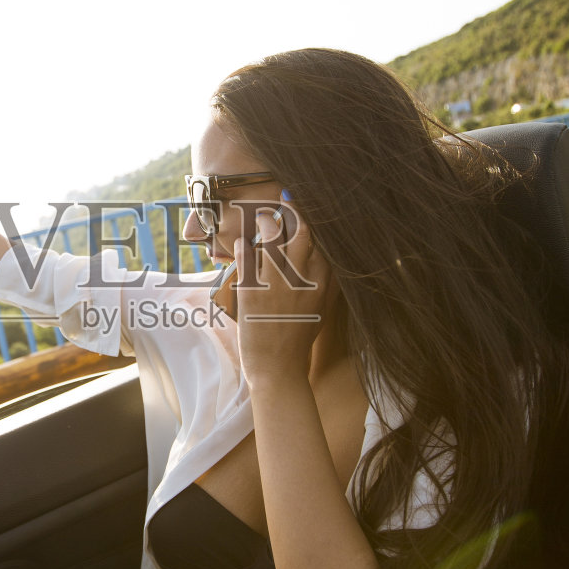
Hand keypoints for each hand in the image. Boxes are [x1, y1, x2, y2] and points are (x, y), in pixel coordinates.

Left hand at [233, 201, 334, 384]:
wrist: (278, 370)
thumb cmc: (299, 339)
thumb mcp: (322, 308)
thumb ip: (327, 281)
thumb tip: (327, 257)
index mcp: (325, 281)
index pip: (325, 238)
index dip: (318, 217)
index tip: (311, 203)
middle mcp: (304, 277)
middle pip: (302, 229)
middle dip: (294, 210)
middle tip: (286, 198)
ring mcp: (278, 282)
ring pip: (272, 235)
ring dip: (266, 222)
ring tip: (262, 218)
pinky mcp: (252, 289)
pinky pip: (246, 254)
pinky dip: (242, 245)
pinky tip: (240, 242)